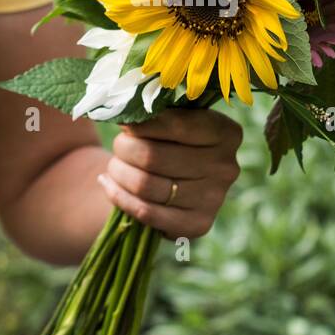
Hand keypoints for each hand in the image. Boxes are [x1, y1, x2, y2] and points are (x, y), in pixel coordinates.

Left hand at [98, 108, 242, 239]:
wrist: (177, 182)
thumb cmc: (171, 140)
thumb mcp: (173, 117)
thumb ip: (155, 110)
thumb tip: (125, 110)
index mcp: (225, 132)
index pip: (176, 125)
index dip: (142, 124)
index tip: (124, 122)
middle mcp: (226, 166)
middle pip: (153, 156)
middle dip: (125, 148)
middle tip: (119, 144)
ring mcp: (214, 199)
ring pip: (146, 185)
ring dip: (118, 172)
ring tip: (114, 165)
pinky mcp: (197, 225)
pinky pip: (145, 212)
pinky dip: (119, 196)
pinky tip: (109, 184)